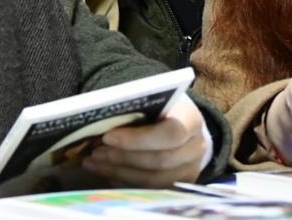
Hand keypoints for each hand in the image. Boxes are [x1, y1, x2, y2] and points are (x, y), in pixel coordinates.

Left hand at [83, 98, 207, 186]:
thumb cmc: (161, 109)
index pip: (170, 133)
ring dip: (120, 172)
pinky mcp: (178, 185)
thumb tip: (99, 121)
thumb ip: (134, 109)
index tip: (107, 136)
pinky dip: (125, 182)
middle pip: (160, 160)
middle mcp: (196, 147)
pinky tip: (107, 172)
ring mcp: (189, 169)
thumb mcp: (152, 102)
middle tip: (96, 153)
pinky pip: (150, 190)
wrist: (182, 124)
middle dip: (123, 157)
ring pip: (154, 180)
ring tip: (95, 163)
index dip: (138, 139)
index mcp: (190, 120)